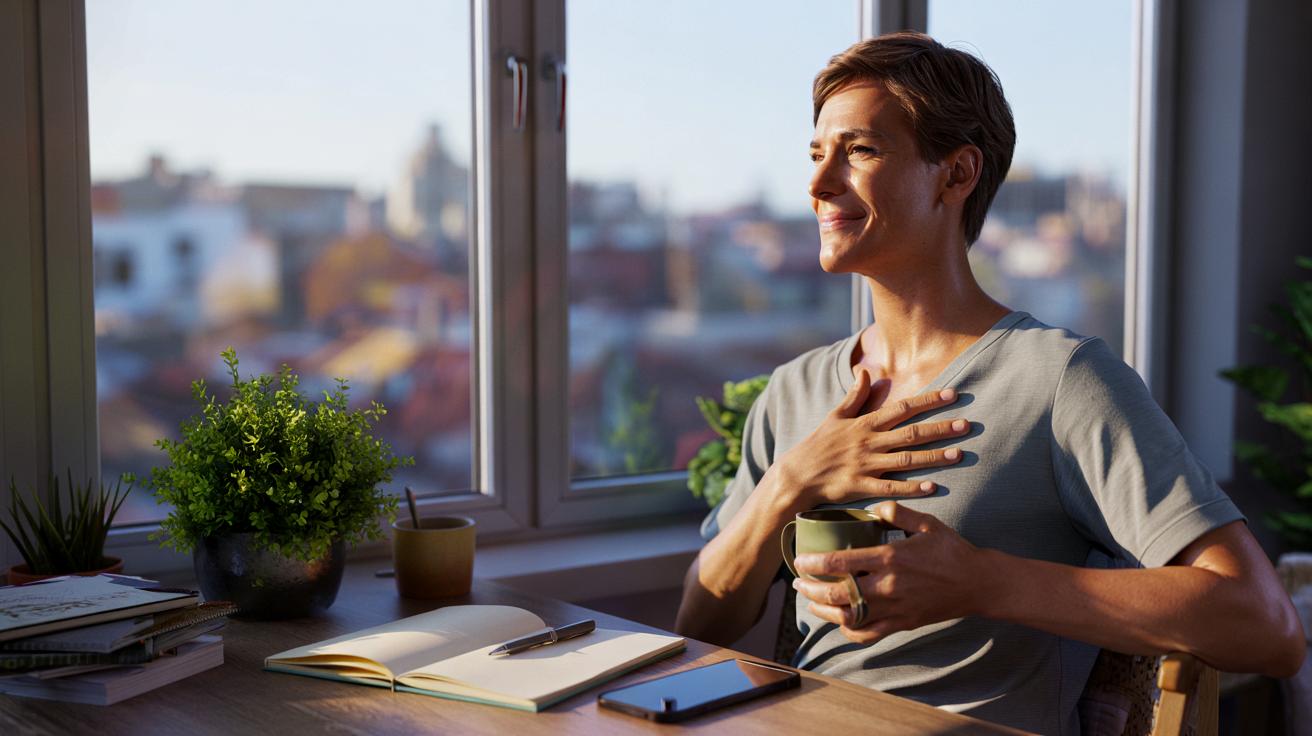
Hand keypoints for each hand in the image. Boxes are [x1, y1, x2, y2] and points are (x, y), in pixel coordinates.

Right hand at [772, 370, 969, 506]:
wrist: (797, 475)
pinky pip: (891, 487)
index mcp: (865, 423)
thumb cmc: (818, 444)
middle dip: (941, 428)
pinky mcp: (862, 487)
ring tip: (960, 454)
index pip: (903, 407)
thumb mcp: (835, 416)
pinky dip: (911, 487)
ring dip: (934, 457)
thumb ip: (855, 395)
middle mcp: (869, 442)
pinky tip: (932, 487)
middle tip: (967, 425)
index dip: (929, 400)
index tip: (953, 394)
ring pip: (906, 460)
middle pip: (911, 433)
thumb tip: (865, 370)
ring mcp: (866, 465)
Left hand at [792, 502, 987, 643]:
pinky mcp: (902, 623)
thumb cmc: (951, 551)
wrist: (978, 583)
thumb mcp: (927, 523)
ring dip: (824, 611)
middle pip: (838, 594)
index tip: (799, 561)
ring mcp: (895, 608)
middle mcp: (888, 586)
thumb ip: (897, 513)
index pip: (841, 563)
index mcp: (891, 558)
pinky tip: (840, 621)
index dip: (814, 563)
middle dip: (811, 590)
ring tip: (811, 602)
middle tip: (798, 584)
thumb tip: (874, 508)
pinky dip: (849, 631)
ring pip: (849, 617)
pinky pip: (869, 634)